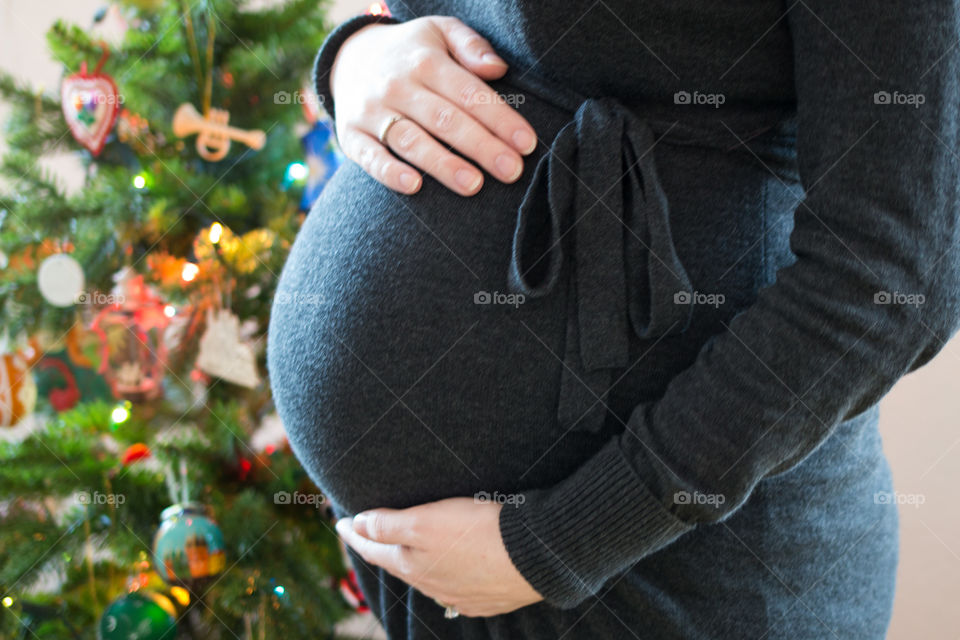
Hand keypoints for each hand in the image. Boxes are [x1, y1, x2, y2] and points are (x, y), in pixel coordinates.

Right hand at [329, 16, 537, 195]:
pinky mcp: (351, 136)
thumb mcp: (440, 32)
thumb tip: (498, 69)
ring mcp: (372, 112)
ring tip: (474, 185)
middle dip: (481, 147)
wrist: (349, 57)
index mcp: (425, 61)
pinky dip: (389, 172)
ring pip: (411, 141)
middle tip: (512, 171)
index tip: (526, 143)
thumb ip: (471, 46)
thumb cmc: (411, 52)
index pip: (469, 93)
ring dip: (443, 164)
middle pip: (445, 120)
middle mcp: (398, 86)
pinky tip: (414, 187)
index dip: (500, 119)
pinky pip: (370, 157)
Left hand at [334, 497, 543, 616]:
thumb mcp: (426, 522)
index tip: (340, 523)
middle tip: (365, 534)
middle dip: (380, 548)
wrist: (535, 557)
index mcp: (412, 565)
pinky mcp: (486, 597)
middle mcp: (432, 585)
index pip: (374, 549)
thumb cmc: (478, 533)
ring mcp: (459, 595)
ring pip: (425, 578)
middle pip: (397, 564)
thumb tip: (357, 525)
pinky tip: (448, 572)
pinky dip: (442, 576)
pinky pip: (453, 588)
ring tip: (403, 550)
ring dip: (411, 563)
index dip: (355, 534)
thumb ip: (389, 525)